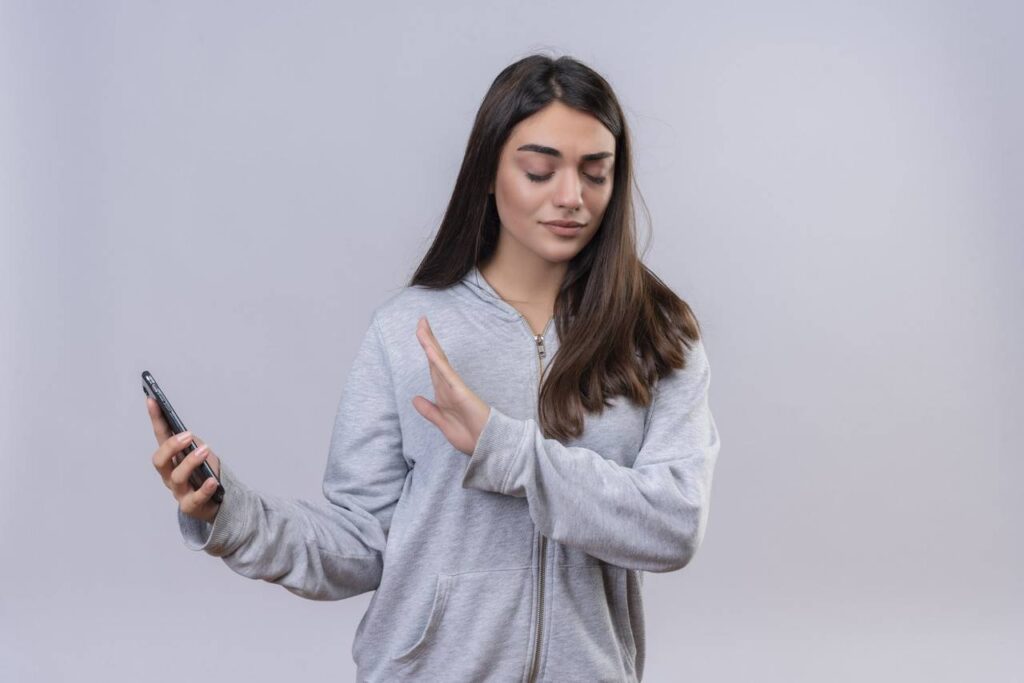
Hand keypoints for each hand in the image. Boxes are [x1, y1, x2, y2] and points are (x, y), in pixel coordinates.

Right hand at [146, 397, 221, 522]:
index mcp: (170, 459)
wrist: (217, 501)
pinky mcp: (191, 506)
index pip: (160, 436)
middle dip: (171, 447)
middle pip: (159, 461)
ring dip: (190, 462)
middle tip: (187, 436)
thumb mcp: (201, 453)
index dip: (155, 419)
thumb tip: (186, 434)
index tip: (152, 400)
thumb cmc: (206, 474)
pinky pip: (196, 498)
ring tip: (204, 451)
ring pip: (177, 478)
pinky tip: (213, 481)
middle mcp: (169, 475)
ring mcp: (178, 492)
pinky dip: (204, 489)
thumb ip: (193, 444)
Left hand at [412, 316, 490, 455]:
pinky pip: (446, 374)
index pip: (433, 368)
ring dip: (430, 343)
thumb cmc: (471, 436)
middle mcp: (449, 387)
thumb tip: (414, 398)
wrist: (488, 447)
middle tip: (421, 320)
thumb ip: (429, 410)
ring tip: (422, 326)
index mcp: (444, 393)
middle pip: (435, 359)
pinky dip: (437, 361)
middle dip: (428, 339)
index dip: (426, 351)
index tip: (421, 334)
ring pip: (439, 362)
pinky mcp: (460, 392)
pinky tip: (429, 350)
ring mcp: (455, 388)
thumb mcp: (442, 423)